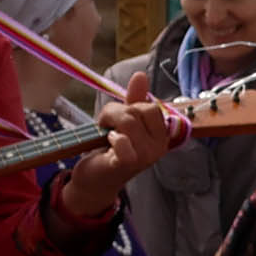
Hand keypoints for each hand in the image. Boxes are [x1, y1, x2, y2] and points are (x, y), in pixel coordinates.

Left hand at [50, 93, 184, 219]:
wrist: (95, 180)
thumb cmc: (110, 150)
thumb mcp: (123, 121)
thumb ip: (134, 100)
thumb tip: (140, 75)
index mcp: (161, 135)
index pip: (152, 107)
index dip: (131, 107)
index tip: (120, 120)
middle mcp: (159, 147)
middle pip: (142, 111)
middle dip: (119, 112)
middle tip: (108, 126)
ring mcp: (146, 157)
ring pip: (129, 122)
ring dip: (109, 123)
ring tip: (105, 135)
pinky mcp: (128, 164)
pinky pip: (123, 140)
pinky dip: (112, 138)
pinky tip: (108, 144)